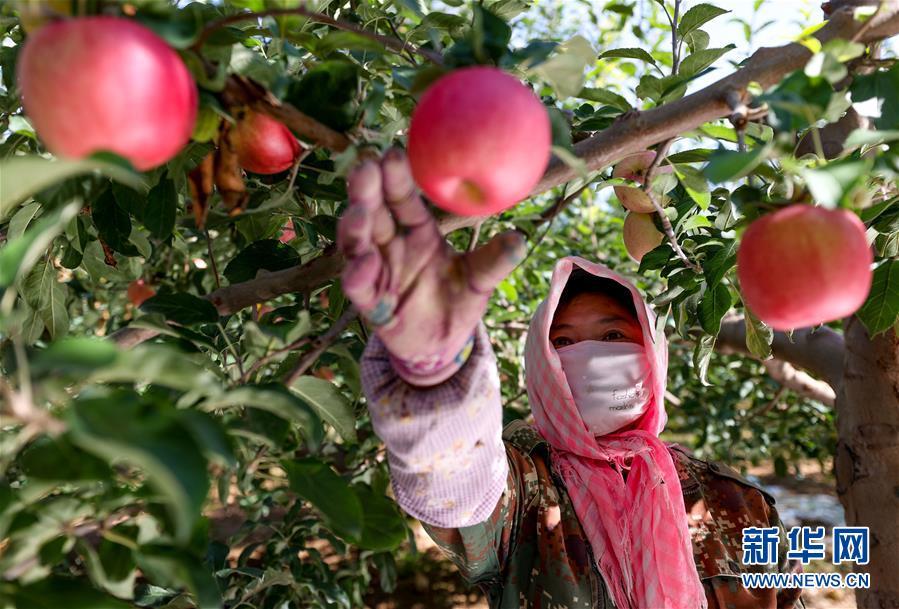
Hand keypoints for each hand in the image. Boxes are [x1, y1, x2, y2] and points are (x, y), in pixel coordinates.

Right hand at [337, 149, 525, 386]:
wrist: (442, 344)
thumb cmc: (459, 301)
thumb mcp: (480, 280)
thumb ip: (494, 260)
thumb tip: (520, 239)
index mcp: (418, 232)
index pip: (402, 198)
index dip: (394, 177)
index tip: (392, 153)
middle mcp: (391, 246)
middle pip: (373, 213)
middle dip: (365, 190)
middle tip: (365, 166)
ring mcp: (377, 272)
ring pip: (357, 245)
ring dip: (355, 228)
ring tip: (361, 213)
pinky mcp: (371, 303)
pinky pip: (359, 287)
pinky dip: (358, 275)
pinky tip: (364, 264)